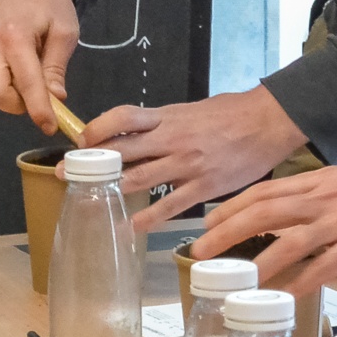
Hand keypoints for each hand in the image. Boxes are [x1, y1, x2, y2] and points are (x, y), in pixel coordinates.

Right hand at [0, 0, 79, 132]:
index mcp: (14, 35)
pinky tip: (9, 72)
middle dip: (18, 105)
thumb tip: (54, 101)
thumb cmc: (51, 6)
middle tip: (37, 94)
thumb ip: (56, 69)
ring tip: (24, 78)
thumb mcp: (65, 34)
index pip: (25, 85)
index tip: (50, 127)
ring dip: (7, 98)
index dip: (38, 110)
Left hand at [83, 86, 307, 230]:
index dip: (97, 128)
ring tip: (91, 202)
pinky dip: (148, 217)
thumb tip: (139, 133)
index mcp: (168, 116)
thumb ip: (165, 123)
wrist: (268, 121)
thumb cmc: (231, 113)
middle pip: (123, 150)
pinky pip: (170, 205)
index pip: (122, 117)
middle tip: (67, 174)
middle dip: (92, 163)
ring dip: (113, 191)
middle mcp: (172, 139)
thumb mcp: (191, 110)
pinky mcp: (204, 185)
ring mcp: (187, 164)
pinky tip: (131, 226)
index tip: (81, 141)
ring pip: (140, 178)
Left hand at [190, 110, 336, 293]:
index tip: (207, 222)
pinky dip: (304, 281)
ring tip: (233, 282)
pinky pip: (328, 264)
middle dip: (227, 232)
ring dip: (256, 262)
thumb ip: (331, 192)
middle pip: (263, 212)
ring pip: (288, 240)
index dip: (232, 206)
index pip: (264, 191)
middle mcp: (324, 198)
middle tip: (199, 254)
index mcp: (320, 181)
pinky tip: (286, 297)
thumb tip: (314, 203)